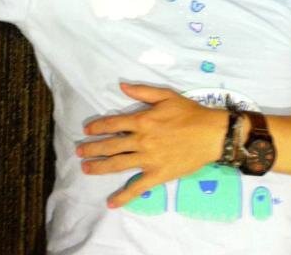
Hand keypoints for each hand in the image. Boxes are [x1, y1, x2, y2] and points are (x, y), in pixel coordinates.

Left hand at [76, 83, 228, 207]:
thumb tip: (121, 87)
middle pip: (110, 146)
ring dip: (99, 167)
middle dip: (92, 148)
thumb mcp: (166, 95)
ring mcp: (148, 159)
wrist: (211, 134)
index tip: (87, 130)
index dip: (98, 127)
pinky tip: (111, 202)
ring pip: (118, 164)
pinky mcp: (158, 174)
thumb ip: (142, 92)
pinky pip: (138, 187)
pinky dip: (124, 196)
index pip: (113, 124)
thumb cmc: (190, 112)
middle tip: (78, 151)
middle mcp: (141, 140)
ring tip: (85, 169)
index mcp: (142, 120)